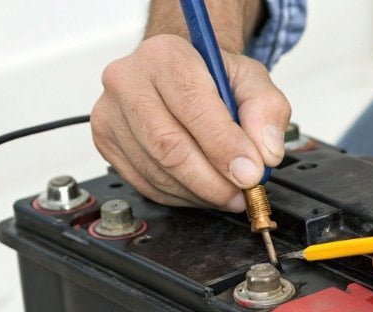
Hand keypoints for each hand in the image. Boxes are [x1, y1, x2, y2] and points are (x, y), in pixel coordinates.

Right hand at [90, 34, 290, 210]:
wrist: (177, 75)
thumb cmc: (210, 76)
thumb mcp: (251, 78)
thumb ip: (267, 109)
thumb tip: (266, 153)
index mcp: (164, 55)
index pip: (193, 106)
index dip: (224, 147)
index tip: (251, 173)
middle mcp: (127, 80)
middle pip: (168, 146)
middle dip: (212, 180)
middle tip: (242, 193)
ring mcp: (110, 113)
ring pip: (157, 172)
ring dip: (199, 193)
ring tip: (228, 193)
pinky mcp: (106, 143)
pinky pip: (145, 184)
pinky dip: (181, 196)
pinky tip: (202, 189)